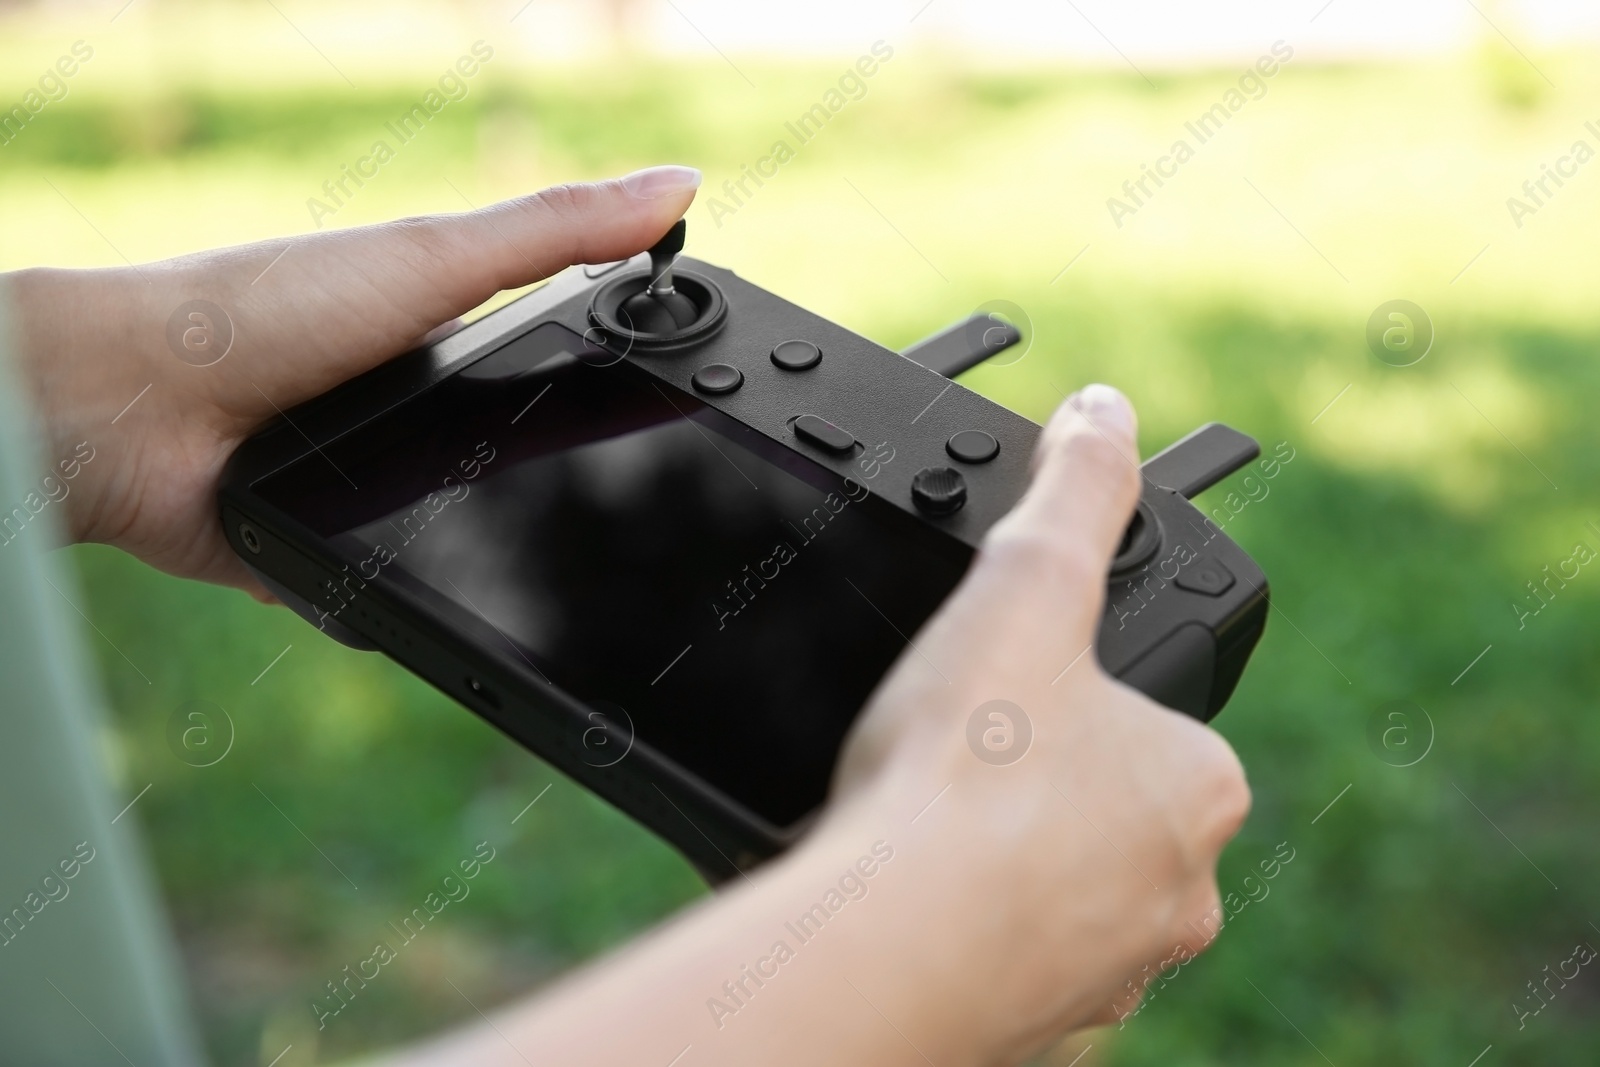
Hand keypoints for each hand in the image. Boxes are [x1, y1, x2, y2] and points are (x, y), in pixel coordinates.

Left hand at [3, 165, 702, 595]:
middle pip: (533, 457)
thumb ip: (554, 232)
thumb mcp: (437, 262)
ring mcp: (385, 487)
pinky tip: (468, 627)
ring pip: (479, 533)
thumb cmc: (268, 312)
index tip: (701, 410)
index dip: (634, 383)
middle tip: (646, 525)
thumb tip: (679, 182)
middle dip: (581, 493)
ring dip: (510, 556)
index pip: (569, 359)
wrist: (136, 411)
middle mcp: (423, 412)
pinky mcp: (343, 556)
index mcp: (453, 334)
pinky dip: (434, 610)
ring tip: (567, 582)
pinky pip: (411, 595)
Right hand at [370, 386, 1251, 1066]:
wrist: (885, 941)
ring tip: (920, 821)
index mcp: (1198, 788)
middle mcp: (1177, 896)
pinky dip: (966, 924)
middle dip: (1037, 783)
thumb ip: (1075, 491)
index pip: (1156, 723)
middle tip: (953, 756)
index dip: (1076, 695)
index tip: (1010, 695)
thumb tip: (1106, 412)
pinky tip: (904, 888)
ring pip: (1058, 889)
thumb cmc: (964, 778)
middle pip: (1104, 810)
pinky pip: (1007, 957)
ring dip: (1000, 858)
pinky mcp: (1036, 1026)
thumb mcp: (1022, 589)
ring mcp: (1109, 973)